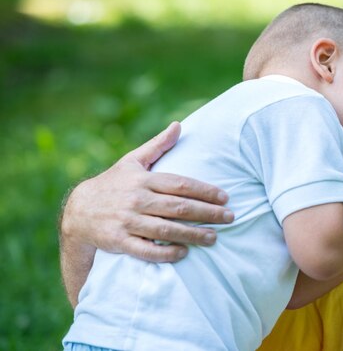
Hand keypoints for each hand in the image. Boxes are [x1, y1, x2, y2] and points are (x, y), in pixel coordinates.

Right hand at [61, 122, 233, 262]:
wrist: (78, 211)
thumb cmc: (113, 183)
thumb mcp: (133, 161)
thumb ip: (158, 145)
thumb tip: (179, 125)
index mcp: (144, 180)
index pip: (180, 184)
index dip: (204, 191)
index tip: (225, 197)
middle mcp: (137, 200)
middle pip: (178, 207)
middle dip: (207, 213)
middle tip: (230, 218)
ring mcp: (128, 221)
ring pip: (166, 229)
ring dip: (193, 234)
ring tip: (214, 237)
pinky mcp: (119, 241)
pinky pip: (145, 249)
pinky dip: (165, 252)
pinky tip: (184, 253)